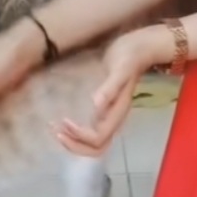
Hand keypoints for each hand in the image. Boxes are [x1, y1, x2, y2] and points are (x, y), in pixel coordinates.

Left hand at [55, 25, 173, 157]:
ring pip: (94, 143)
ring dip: (74, 142)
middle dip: (75, 145)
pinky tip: (64, 121)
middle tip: (56, 131)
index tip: (64, 121)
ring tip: (57, 130)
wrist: (139, 48)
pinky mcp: (105, 109)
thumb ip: (110, 87)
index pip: (99, 138)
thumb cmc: (129, 57)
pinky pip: (92, 130)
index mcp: (118, 112)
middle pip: (97, 148)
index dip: (80, 136)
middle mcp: (115, 119)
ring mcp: (110, 115)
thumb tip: (96, 106)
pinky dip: (76, 133)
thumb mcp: (120, 69)